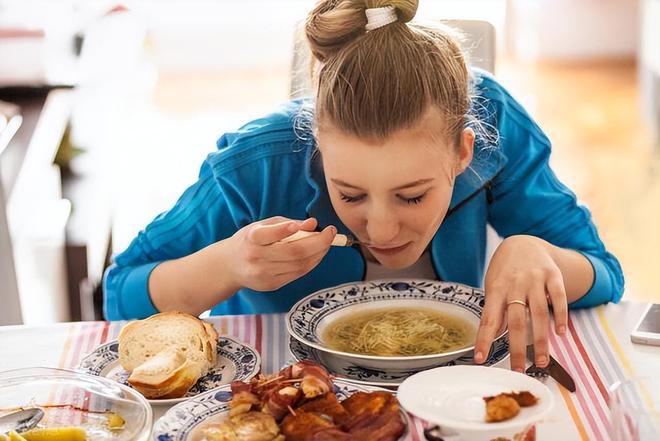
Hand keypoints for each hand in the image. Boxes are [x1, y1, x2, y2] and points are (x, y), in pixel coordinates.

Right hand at [226, 216, 335, 291]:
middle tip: (331, 233)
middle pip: (293, 253)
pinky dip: (311, 263)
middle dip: (318, 243)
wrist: (230, 266)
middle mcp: (256, 257)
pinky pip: (297, 274)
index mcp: (251, 238)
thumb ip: (287, 224)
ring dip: (318, 254)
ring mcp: (263, 274)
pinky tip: (316, 254)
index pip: (267, 235)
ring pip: (299, 265)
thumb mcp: (263, 225)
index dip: (285, 230)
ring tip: (326, 243)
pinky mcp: (271, 285)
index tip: (306, 225)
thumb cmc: (250, 240)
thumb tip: (313, 224)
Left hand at [474, 235, 567, 371]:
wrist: (524, 242)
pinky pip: (559, 297)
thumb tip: (495, 337)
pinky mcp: (553, 275)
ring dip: (541, 340)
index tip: (480, 359)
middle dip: (516, 348)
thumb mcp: (494, 286)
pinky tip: (560, 333)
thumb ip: (497, 309)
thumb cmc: (505, 271)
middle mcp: (515, 284)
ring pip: (539, 314)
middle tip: (518, 370)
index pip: (489, 318)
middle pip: (516, 321)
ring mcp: (535, 279)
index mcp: (496, 288)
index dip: (484, 339)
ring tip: (540, 362)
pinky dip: (560, 316)